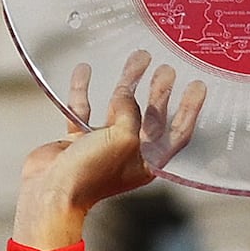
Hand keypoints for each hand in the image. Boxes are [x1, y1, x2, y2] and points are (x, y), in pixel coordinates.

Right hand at [14, 55, 207, 247]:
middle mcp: (128, 154)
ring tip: (137, 58)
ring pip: (119, 108)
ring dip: (127, 84)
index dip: (189, 109)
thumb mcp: (122, 137)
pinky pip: (83, 110)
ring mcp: (102, 147)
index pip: (177, 132)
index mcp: (148, 161)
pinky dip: (83, 90)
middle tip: (167, 69)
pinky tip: (85, 70)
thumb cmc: (91, 172)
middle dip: (160, 93)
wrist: (50, 192)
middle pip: (151, 117)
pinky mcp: (76, 141)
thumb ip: (129, 111)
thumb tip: (125, 93)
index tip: (198, 85)